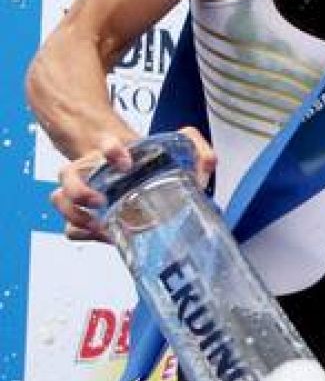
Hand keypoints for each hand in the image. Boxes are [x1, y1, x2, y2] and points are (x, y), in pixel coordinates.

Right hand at [51, 127, 215, 242]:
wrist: (127, 161)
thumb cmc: (148, 157)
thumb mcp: (174, 145)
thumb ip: (196, 147)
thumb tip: (208, 162)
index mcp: (116, 151)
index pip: (106, 143)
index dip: (112, 149)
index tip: (125, 162)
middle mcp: (94, 167)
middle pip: (67, 174)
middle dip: (79, 192)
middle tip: (100, 202)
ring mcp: (85, 189)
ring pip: (60, 199)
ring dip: (75, 216)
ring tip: (100, 227)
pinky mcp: (85, 211)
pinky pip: (70, 225)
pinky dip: (83, 233)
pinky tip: (105, 237)